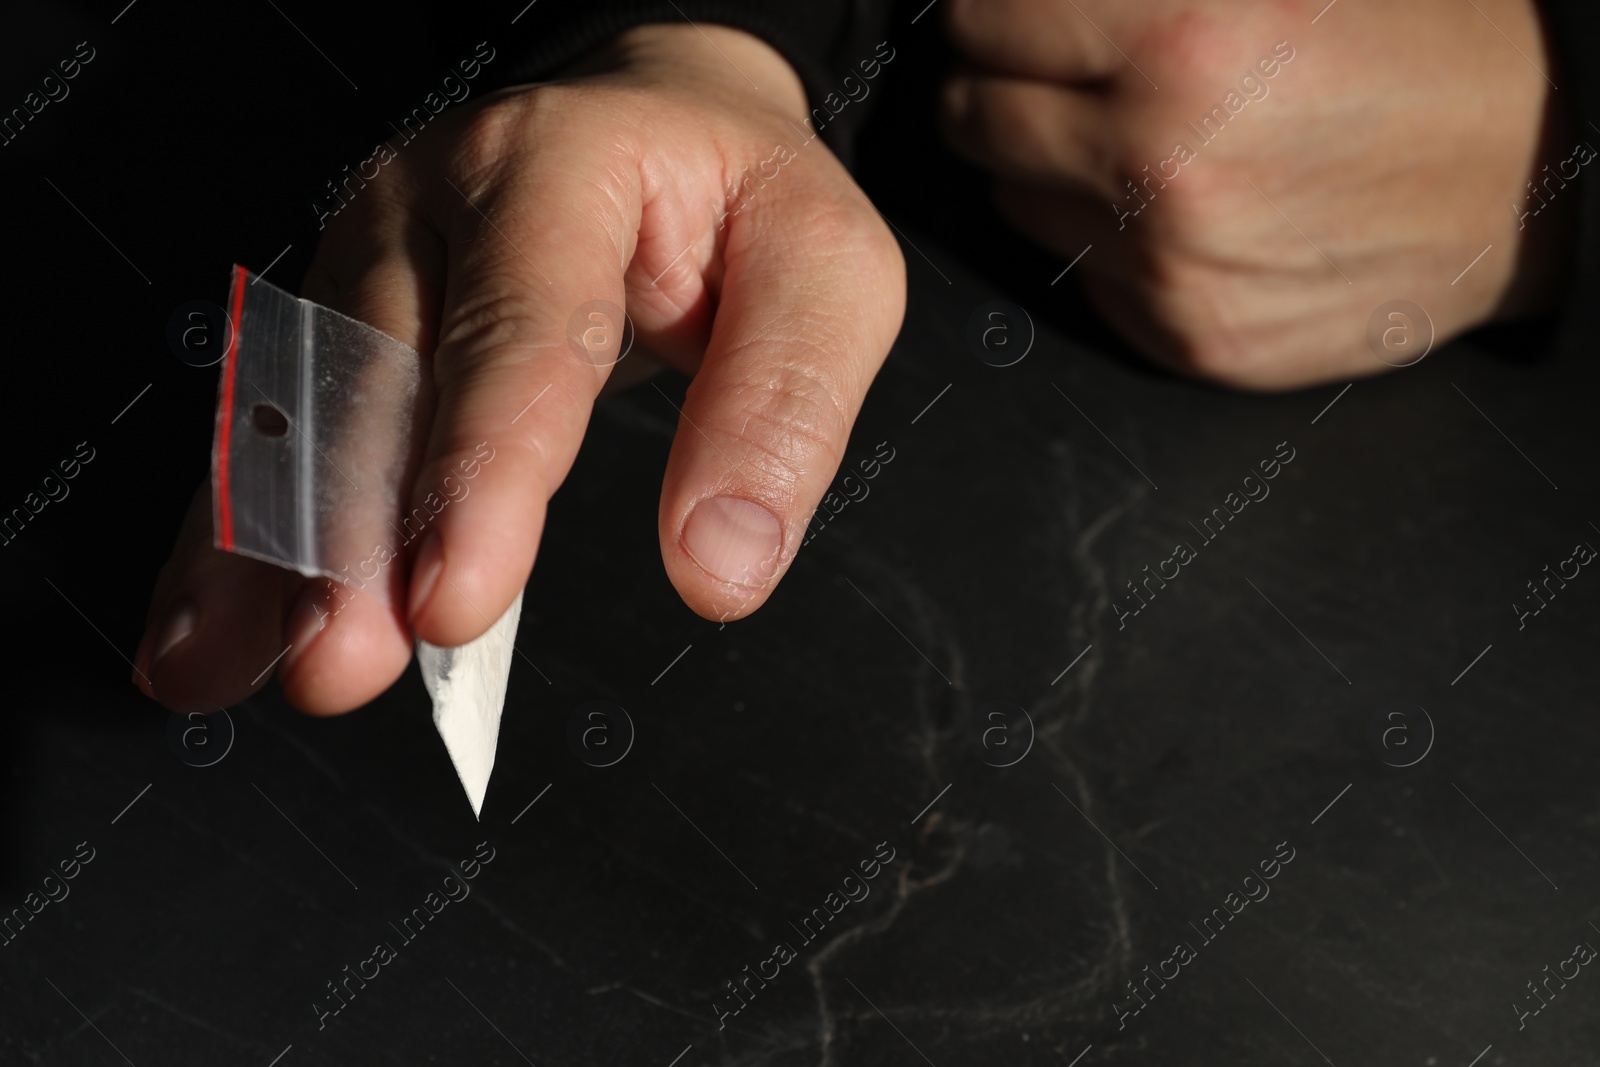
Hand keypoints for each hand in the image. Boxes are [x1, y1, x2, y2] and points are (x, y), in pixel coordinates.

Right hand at [134, 24, 905, 714]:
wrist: (662, 126)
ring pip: (299, 410)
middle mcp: (432, 205)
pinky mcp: (339, 321)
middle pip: (377, 374)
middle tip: (343, 660)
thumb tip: (720, 567)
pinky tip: (211, 633)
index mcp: (560, 166)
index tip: (458, 599)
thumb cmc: (741, 205)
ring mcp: (367, 260)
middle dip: (351, 533)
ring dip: (268, 550)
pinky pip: (275, 432)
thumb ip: (782, 411)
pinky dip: (240, 539)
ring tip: (230, 665)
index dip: (481, 469)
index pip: (520, 327)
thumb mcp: (825, 277)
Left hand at [940, 0, 1571, 388]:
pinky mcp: (1185, 340)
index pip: (986, 20)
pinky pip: (1079, 274)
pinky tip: (1178, 207)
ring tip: (1135, 138)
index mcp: (1186, 40)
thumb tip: (1029, 2)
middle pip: (975, 117)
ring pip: (1014, 202)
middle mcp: (1163, 167)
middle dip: (1006, 83)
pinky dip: (1103, 237)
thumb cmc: (1427, 52)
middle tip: (1062, 69)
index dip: (995, 11)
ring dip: (1047, 164)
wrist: (1533, 183)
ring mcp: (1169, 269)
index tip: (1014, 15)